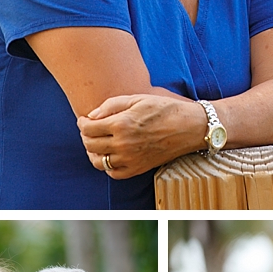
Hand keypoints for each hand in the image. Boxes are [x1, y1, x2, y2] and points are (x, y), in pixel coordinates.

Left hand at [77, 93, 203, 178]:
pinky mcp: (138, 168)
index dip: (82, 123)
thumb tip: (92, 116)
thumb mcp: (137, 98)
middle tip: (90, 129)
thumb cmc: (165, 109)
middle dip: (85, 136)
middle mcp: (123, 144)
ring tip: (97, 143)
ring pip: (98, 161)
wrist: (190, 127)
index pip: (88, 128)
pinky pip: (114, 173)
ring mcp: (131, 159)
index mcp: (122, 124)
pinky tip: (110, 155)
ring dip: (93, 152)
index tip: (84, 120)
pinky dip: (107, 166)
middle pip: (90, 144)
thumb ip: (111, 105)